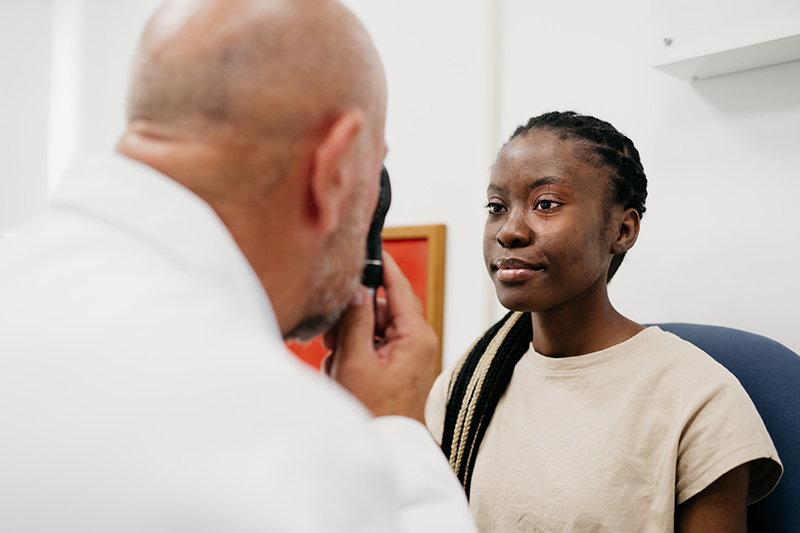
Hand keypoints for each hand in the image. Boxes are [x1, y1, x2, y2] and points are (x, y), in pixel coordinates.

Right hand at [325, 253, 437, 422]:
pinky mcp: (398, 365)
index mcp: (415, 335)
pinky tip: (345, 373)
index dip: (382, 265)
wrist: (386, 447)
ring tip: (339, 365)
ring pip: (373, 327)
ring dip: (350, 340)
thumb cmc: (374, 411)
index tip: (368, 245)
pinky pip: (373, 346)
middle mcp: (417, 340)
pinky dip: (355, 354)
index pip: (398, 286)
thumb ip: (356, 320)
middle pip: (380, 308)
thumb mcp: (356, 361)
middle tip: (330, 336)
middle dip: (353, 318)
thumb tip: (356, 289)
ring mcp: (408, 353)